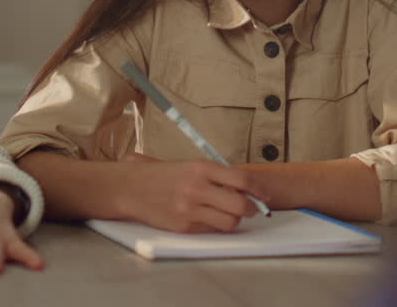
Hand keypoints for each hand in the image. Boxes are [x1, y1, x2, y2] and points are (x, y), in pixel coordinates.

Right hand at [118, 153, 268, 232]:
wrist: (130, 187)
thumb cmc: (163, 175)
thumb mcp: (191, 166)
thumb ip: (217, 176)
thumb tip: (246, 189)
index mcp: (202, 168)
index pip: (242, 180)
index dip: (259, 190)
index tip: (265, 195)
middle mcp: (197, 188)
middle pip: (240, 205)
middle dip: (252, 209)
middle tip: (253, 209)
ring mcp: (190, 209)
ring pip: (229, 222)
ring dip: (234, 220)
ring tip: (229, 215)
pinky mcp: (183, 226)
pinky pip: (211, 231)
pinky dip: (215, 227)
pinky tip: (209, 219)